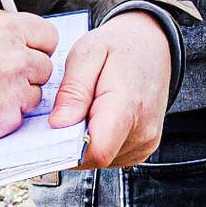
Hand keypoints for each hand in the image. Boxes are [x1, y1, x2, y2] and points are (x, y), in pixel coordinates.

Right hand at [0, 11, 60, 149]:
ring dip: (17, 97)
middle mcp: (16, 56)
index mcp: (6, 28)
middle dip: (28, 74)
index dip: (37, 46)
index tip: (27, 53)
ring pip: (34, 94)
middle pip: (45, 67)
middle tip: (0, 79)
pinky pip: (18, 117)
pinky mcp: (7, 117)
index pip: (47, 35)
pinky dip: (3, 116)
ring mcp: (14, 88)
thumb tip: (17, 38)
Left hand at [48, 15, 173, 170]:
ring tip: (86, 111)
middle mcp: (142, 130)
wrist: (152, 46)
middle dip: (72, 143)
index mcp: (128, 106)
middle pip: (94, 158)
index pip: (96, 150)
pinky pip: (111, 157)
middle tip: (67, 113)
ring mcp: (145, 141)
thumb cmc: (120, 47)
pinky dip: (97, 143)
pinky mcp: (143, 146)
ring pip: (100, 160)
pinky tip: (97, 119)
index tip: (53, 130)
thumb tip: (58, 124)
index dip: (68, 147)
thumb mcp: (87, 53)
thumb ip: (73, 90)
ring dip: (84, 143)